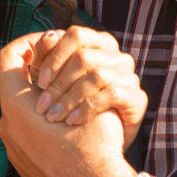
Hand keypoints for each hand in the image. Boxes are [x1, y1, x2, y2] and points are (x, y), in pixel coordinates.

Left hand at [0, 33, 137, 176]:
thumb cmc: (96, 146)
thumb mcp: (86, 97)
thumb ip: (62, 70)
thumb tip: (49, 44)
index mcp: (16, 106)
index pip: (5, 58)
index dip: (25, 44)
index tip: (46, 44)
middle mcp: (6, 125)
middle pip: (13, 85)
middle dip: (37, 75)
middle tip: (63, 73)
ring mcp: (11, 147)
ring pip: (19, 109)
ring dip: (39, 100)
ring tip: (68, 102)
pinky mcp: (20, 164)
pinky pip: (24, 132)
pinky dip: (39, 122)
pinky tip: (66, 126)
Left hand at [25, 27, 146, 147]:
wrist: (100, 141)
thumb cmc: (72, 103)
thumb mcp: (55, 80)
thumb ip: (48, 58)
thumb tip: (48, 36)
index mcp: (98, 44)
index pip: (76, 35)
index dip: (55, 56)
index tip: (40, 81)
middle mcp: (116, 56)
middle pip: (84, 56)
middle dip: (59, 82)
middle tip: (42, 104)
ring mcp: (128, 76)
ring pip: (96, 75)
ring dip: (69, 98)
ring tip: (53, 116)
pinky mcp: (136, 97)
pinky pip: (110, 94)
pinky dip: (87, 108)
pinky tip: (71, 121)